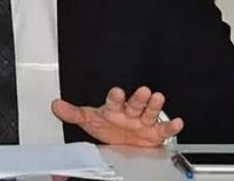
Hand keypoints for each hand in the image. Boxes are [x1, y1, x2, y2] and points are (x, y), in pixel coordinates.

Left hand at [51, 86, 182, 146]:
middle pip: (135, 103)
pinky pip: (164, 129)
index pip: (114, 100)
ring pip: (150, 112)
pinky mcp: (155, 133)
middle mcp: (130, 112)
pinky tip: (177, 122)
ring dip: (155, 105)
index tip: (117, 92)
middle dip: (139, 98)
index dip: (116, 96)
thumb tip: (56, 105)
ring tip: (158, 98)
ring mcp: (143, 121)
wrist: (124, 141)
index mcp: (115, 108)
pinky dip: (171, 126)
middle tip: (143, 91)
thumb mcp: (90, 120)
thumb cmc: (108, 127)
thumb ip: (74, 113)